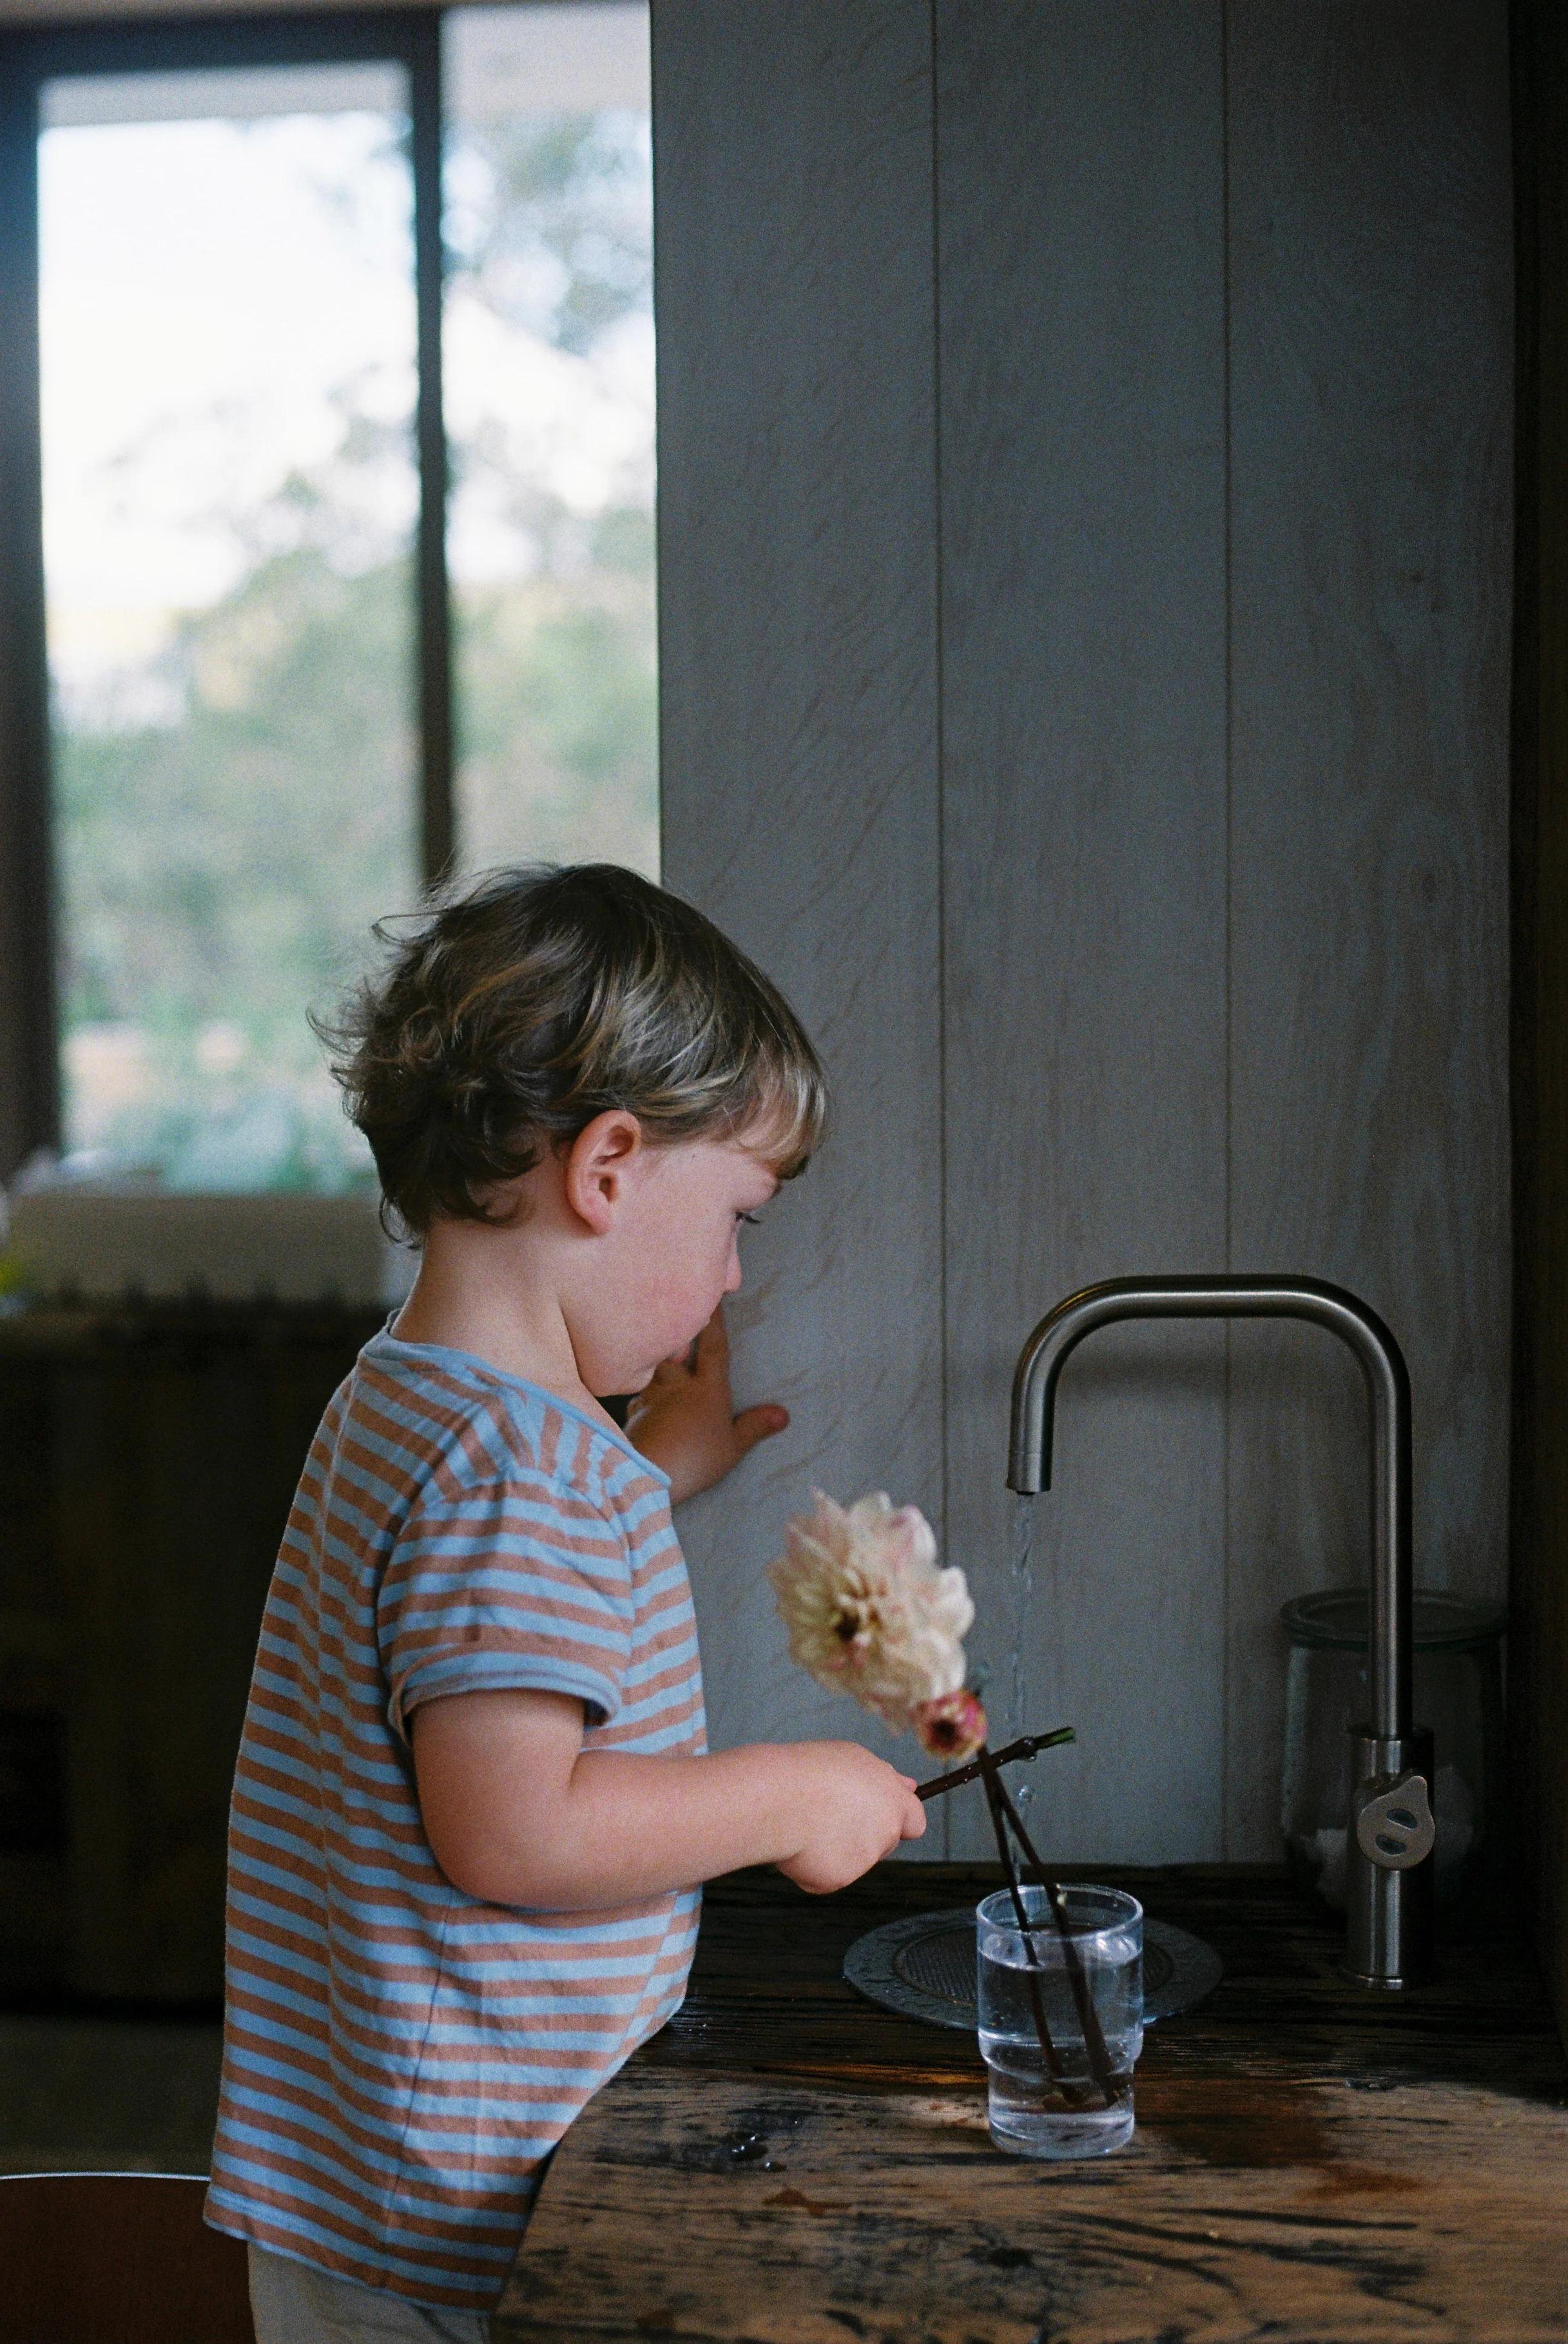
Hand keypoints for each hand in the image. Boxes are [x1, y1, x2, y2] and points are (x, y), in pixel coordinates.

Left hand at [626, 1309, 787, 1504]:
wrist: (649, 1473)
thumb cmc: (697, 1459)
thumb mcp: (733, 1447)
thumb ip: (755, 1427)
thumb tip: (784, 1414)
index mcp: (708, 1389)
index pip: (714, 1348)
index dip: (715, 1322)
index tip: (714, 1297)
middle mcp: (678, 1386)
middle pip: (673, 1352)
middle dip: (673, 1339)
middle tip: (673, 1329)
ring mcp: (653, 1398)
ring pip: (652, 1372)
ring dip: (654, 1368)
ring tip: (658, 1368)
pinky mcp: (634, 1414)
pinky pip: (637, 1397)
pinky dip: (642, 1397)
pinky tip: (644, 1405)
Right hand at [774, 1742, 926, 1894]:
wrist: (776, 1799)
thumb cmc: (812, 1771)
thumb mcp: (853, 1759)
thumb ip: (885, 1777)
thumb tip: (910, 1788)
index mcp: (893, 1802)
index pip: (915, 1822)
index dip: (899, 1820)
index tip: (881, 1815)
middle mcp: (884, 1833)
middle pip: (884, 1843)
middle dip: (864, 1833)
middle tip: (830, 1812)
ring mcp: (862, 1861)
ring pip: (853, 1859)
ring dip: (836, 1846)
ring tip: (807, 1820)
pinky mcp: (837, 1880)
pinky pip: (827, 1874)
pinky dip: (813, 1863)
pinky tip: (797, 1842)